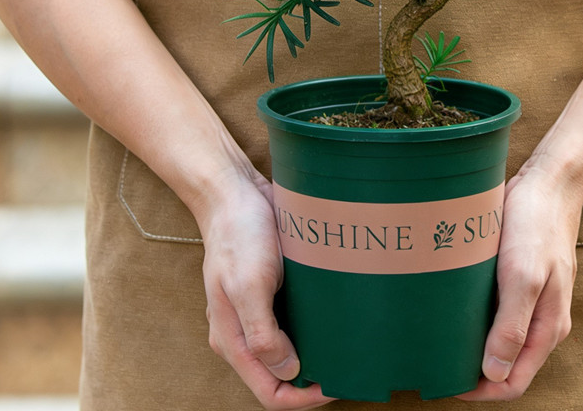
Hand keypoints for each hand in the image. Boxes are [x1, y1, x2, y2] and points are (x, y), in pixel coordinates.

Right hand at [199, 170, 333, 410]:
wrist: (234, 192)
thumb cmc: (239, 236)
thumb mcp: (248, 285)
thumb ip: (262, 333)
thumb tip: (289, 371)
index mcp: (233, 339)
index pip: (268, 391)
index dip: (302, 399)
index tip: (335, 384)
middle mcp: (244, 331)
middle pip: (280, 375)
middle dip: (313, 379)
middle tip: (349, 365)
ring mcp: (257, 310)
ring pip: (290, 348)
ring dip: (316, 352)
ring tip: (348, 344)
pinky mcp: (272, 290)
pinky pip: (294, 319)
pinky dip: (314, 325)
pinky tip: (336, 315)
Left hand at [459, 165, 581, 400]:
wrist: (548, 183)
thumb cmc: (537, 225)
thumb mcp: (523, 275)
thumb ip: (512, 326)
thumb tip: (494, 373)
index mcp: (547, 327)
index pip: (513, 382)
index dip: (481, 391)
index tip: (445, 383)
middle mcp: (540, 320)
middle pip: (505, 365)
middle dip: (472, 372)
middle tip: (434, 363)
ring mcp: (529, 299)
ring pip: (498, 338)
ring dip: (472, 345)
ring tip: (437, 339)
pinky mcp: (516, 279)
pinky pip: (495, 311)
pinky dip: (474, 318)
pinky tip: (450, 309)